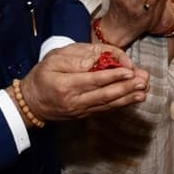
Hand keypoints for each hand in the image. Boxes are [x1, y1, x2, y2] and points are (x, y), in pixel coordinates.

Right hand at [18, 43, 149, 121]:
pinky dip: (121, 104)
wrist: (30, 102)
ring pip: (107, 104)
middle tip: (142, 81)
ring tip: (143, 91)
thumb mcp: (53, 59)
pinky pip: (105, 109)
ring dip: (127, 98)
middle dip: (126, 88)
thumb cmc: (42, 76)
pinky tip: (133, 99)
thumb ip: (75, 59)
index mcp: (65, 85)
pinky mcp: (85, 114)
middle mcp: (74, 101)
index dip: (112, 76)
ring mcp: (80, 110)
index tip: (129, 71)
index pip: (93, 80)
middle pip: (104, 94)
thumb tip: (96, 60)